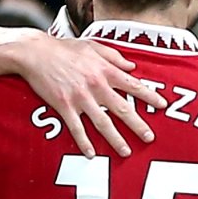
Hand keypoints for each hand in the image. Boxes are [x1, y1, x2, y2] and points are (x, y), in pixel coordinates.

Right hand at [17, 34, 167, 157]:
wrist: (35, 52)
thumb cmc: (64, 48)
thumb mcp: (93, 45)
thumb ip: (114, 56)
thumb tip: (131, 66)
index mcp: (105, 70)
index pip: (133, 85)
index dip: (149, 96)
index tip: (162, 105)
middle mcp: (96, 85)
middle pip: (122, 109)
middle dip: (138, 125)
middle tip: (150, 138)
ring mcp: (80, 98)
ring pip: (103, 123)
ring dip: (116, 139)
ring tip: (126, 151)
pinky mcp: (64, 106)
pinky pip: (77, 128)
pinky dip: (85, 142)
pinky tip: (91, 153)